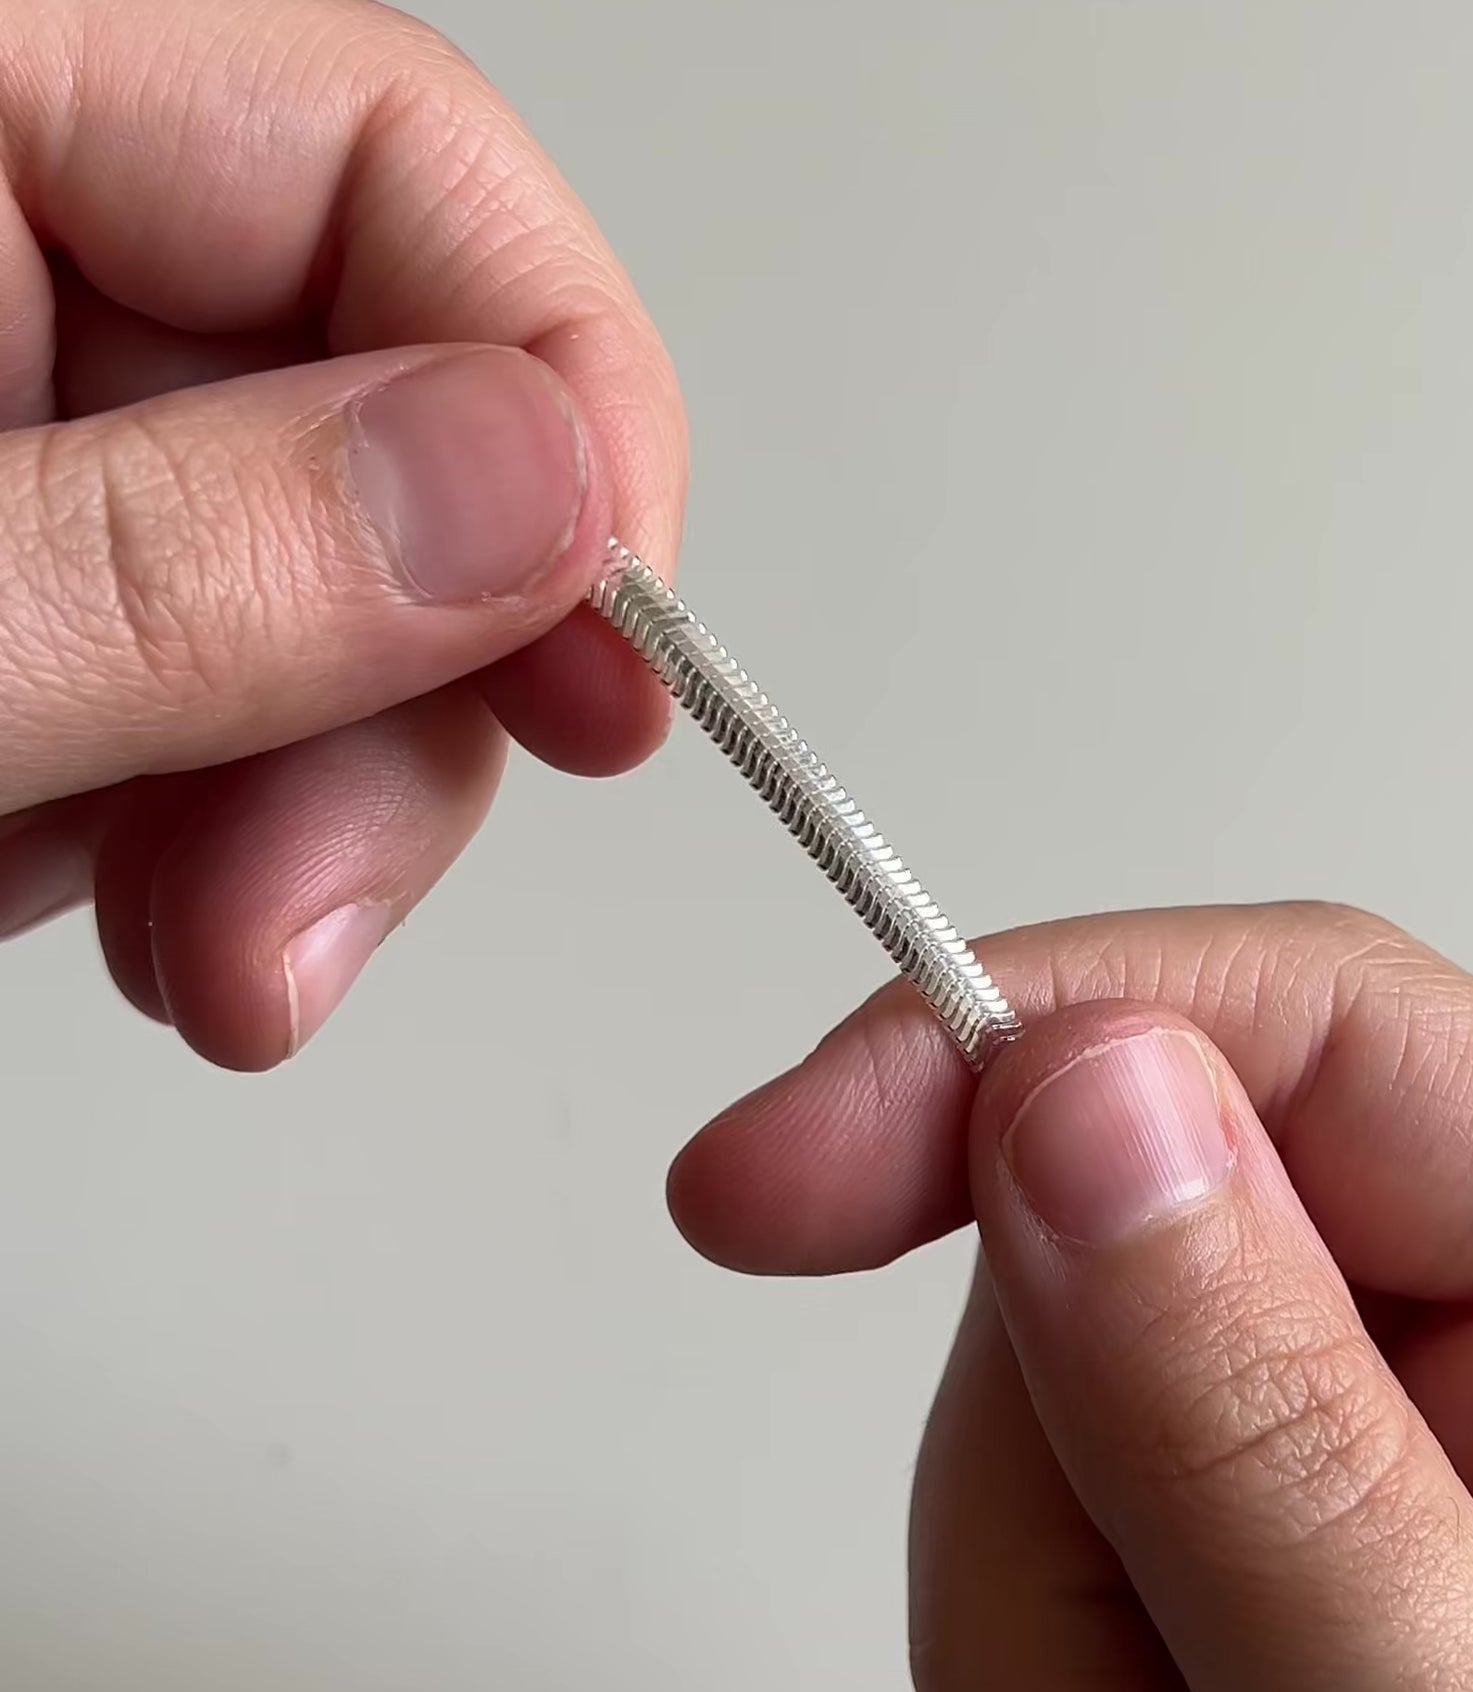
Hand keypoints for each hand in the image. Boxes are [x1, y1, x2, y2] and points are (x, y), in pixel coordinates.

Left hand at [0, 0, 682, 1065]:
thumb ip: (180, 562)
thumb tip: (541, 497)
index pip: (385, 155)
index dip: (560, 411)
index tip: (617, 673)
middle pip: (381, 416)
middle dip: (396, 715)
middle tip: (306, 933)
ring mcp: (2, 413)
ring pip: (317, 585)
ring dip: (298, 808)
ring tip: (185, 960)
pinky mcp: (10, 560)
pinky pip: (205, 670)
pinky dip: (195, 821)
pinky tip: (89, 894)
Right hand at [671, 903, 1472, 1691]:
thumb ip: (1285, 1469)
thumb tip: (1087, 1100)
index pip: (1325, 1032)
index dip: (1032, 1039)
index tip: (790, 1166)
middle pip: (1135, 1251)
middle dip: (1062, 1541)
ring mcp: (1395, 1512)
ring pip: (1050, 1447)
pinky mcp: (1274, 1627)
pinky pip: (1040, 1600)